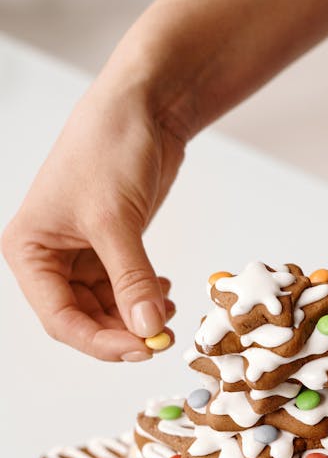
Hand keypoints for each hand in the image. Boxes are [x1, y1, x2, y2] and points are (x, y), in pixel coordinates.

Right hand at [2, 66, 183, 359]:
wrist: (142, 107)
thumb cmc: (110, 148)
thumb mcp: (117, 221)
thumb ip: (131, 280)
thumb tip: (147, 330)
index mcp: (29, 249)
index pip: (59, 318)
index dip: (100, 341)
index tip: (141, 349)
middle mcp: (49, 256)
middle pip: (83, 318)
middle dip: (122, 331)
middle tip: (161, 337)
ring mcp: (80, 253)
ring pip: (106, 307)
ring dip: (136, 316)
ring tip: (168, 310)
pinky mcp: (110, 245)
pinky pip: (124, 288)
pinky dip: (144, 297)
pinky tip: (165, 293)